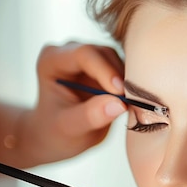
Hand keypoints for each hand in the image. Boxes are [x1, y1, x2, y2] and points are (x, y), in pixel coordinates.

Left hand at [20, 42, 126, 164]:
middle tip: (133, 101)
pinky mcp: (106, 66)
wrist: (59, 135)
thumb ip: (90, 116)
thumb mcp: (70, 128)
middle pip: (104, 54)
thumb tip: (119, 104)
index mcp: (52, 60)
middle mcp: (71, 51)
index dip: (105, 70)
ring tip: (133, 105)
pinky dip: (132, 85)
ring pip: (118, 60)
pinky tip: (134, 102)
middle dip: (120, 76)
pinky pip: (125, 69)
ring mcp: (90, 58)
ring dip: (129, 81)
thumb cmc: (57, 131)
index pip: (84, 54)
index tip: (121, 92)